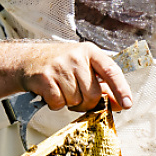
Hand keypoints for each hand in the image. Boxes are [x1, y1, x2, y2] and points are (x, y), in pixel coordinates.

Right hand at [18, 42, 132, 112]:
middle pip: (93, 94)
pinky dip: (55, 104)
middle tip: (76, 95)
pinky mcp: (45, 78)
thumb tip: (120, 103)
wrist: (27, 60)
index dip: (121, 89)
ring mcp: (60, 66)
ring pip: (75, 100)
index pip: (111, 71)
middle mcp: (76, 57)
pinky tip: (51, 92)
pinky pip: (58, 102)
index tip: (127, 104)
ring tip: (61, 90)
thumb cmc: (60, 65)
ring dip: (69, 102)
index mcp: (90, 52)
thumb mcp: (83, 67)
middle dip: (86, 102)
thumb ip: (102, 84)